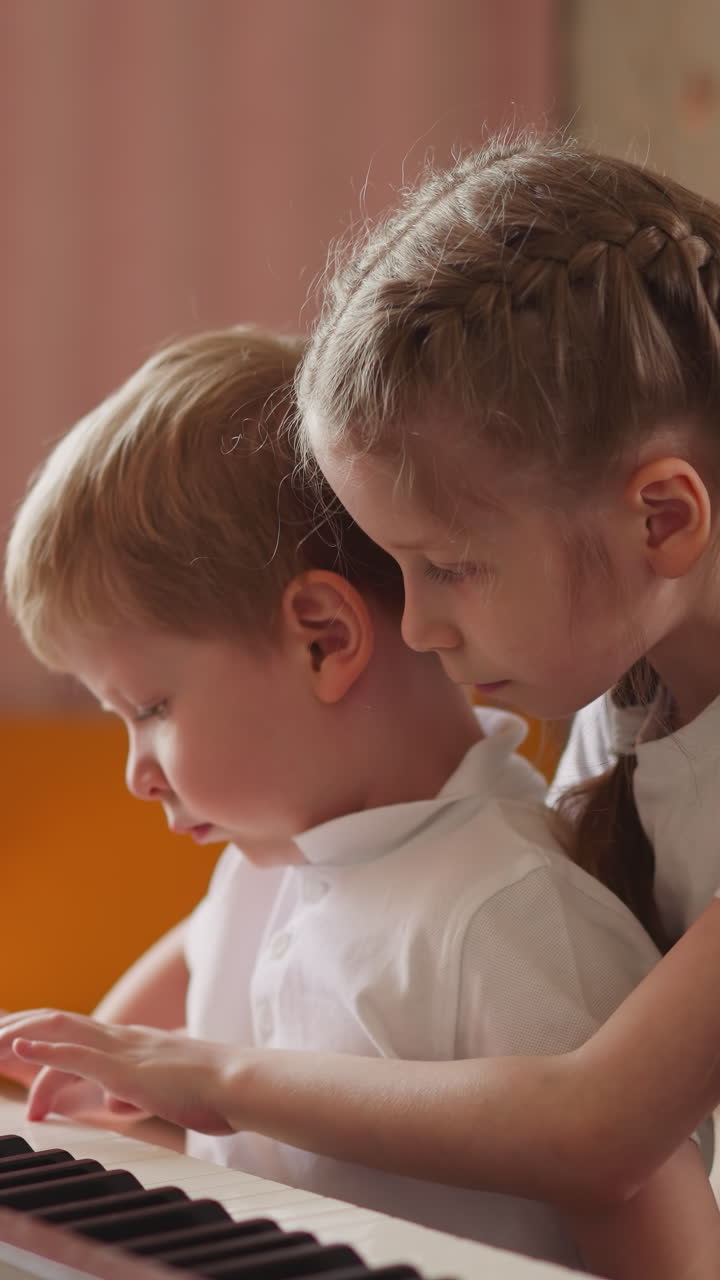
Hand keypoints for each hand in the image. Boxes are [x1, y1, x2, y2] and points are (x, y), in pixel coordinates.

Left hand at [0, 1009, 235, 1131]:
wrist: (237, 1083)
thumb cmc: (206, 1091)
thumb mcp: (158, 1090)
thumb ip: (131, 1089)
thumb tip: (112, 1098)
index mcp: (126, 1043)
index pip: (70, 1031)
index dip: (35, 1035)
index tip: (4, 1047)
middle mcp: (119, 1038)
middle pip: (54, 1022)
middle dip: (14, 1028)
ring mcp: (121, 1050)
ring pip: (58, 1030)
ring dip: (18, 1034)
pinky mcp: (126, 1068)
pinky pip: (78, 1055)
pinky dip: (44, 1051)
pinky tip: (19, 1049)